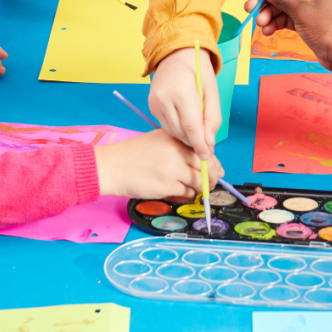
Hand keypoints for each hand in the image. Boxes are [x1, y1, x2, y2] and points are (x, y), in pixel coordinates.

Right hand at [94, 129, 222, 199]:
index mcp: (175, 138)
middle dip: (212, 177)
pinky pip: (186, 192)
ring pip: (200, 181)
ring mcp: (173, 168)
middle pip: (206, 165)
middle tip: (212, 182)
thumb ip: (179, 148)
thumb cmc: (133, 155)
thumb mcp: (159, 141)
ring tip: (196, 189)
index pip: (203, 149)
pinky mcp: (167, 185)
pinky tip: (179, 191)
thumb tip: (203, 161)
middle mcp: (177, 151)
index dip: (213, 162)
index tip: (218, 169)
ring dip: (200, 187)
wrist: (113, 166)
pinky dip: (186, 194)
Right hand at [148, 48, 220, 157]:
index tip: (207, 156)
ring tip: (197, 131)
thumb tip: (209, 143)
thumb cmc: (198, 71)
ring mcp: (155, 103)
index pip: (191, 127)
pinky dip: (177, 129)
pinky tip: (185, 122)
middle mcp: (164, 98)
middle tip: (206, 145)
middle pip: (181, 133)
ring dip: (186, 137)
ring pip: (172, 132)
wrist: (176, 55)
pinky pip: (166, 126)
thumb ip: (213, 118)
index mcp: (182, 92)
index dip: (200, 145)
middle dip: (195, 142)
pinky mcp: (151, 106)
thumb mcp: (212, 91)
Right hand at [246, 0, 331, 71]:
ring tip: (259, 23)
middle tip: (250, 8)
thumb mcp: (302, 12)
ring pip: (282, 5)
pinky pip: (286, 17)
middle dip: (265, 0)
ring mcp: (308, 6)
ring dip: (269, 14)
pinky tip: (267, 30)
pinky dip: (276, 23)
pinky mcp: (305, 20)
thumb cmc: (329, 30)